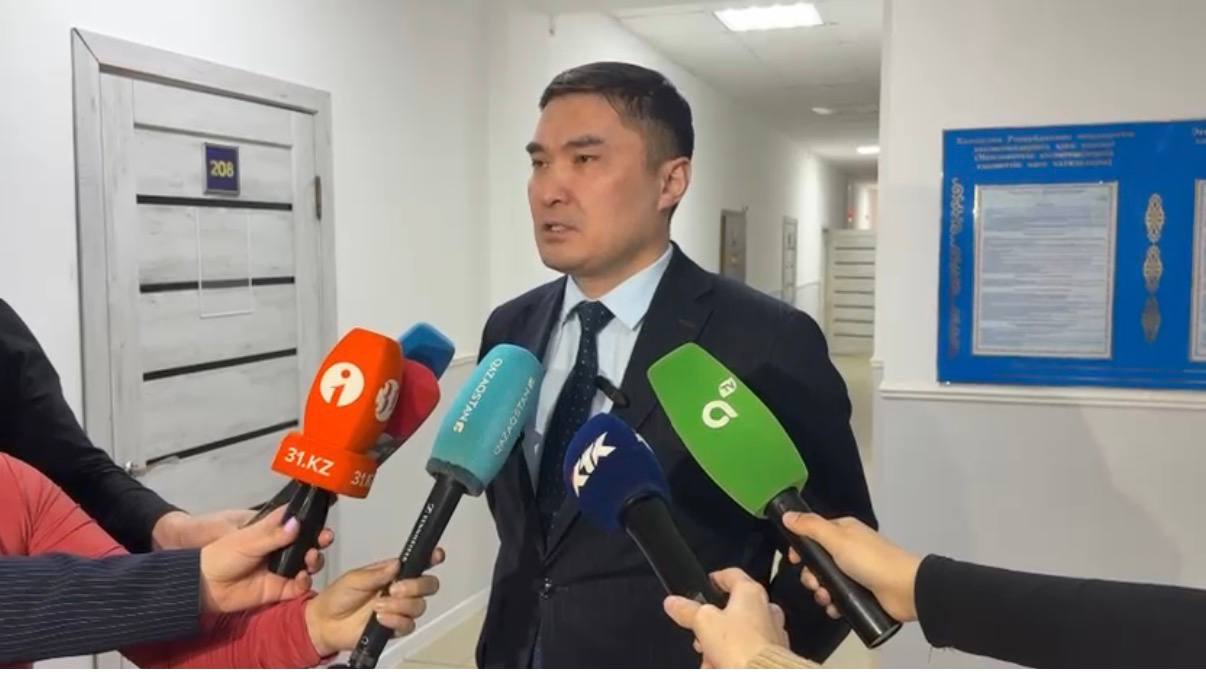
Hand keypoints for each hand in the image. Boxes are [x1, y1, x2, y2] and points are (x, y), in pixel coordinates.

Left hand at [154, 509, 331, 574]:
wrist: (205, 586)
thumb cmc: (222, 555)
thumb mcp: (247, 539)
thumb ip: (273, 533)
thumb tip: (298, 523)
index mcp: (271, 531)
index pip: (296, 520)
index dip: (312, 518)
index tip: (324, 516)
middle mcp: (280, 548)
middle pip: (308, 542)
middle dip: (319, 540)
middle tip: (325, 539)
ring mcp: (281, 569)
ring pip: (307, 563)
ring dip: (314, 559)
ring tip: (310, 559)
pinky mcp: (279, 589)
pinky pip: (299, 586)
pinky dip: (305, 582)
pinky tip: (302, 577)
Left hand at [304, 549, 444, 656]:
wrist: (325, 623)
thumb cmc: (338, 597)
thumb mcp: (354, 579)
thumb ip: (376, 573)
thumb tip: (396, 565)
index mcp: (393, 573)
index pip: (419, 563)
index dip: (432, 558)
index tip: (435, 556)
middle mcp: (400, 590)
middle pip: (428, 585)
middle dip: (417, 585)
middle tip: (395, 588)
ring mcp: (399, 610)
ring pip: (419, 606)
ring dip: (400, 605)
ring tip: (377, 606)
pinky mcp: (395, 627)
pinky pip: (408, 625)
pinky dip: (395, 620)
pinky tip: (380, 618)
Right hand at [663, 568, 788, 668]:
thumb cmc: (741, 646)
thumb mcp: (703, 623)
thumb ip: (687, 610)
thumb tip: (674, 603)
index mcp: (750, 592)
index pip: (732, 575)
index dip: (716, 578)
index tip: (707, 584)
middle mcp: (766, 609)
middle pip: (733, 609)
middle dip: (713, 624)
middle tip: (701, 634)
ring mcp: (772, 631)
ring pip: (740, 633)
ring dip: (721, 645)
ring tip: (709, 658)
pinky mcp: (774, 653)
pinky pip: (748, 650)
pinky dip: (734, 656)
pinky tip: (721, 664)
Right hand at [783, 512, 920, 622]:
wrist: (905, 589)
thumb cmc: (870, 560)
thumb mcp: (838, 539)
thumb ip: (811, 527)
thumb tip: (787, 515)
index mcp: (844, 532)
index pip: (814, 535)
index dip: (802, 548)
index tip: (794, 560)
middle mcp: (849, 550)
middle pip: (818, 562)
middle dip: (811, 575)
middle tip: (815, 584)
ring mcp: (856, 573)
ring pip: (826, 582)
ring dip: (821, 592)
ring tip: (827, 599)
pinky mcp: (862, 593)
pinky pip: (839, 598)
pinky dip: (834, 604)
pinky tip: (835, 609)